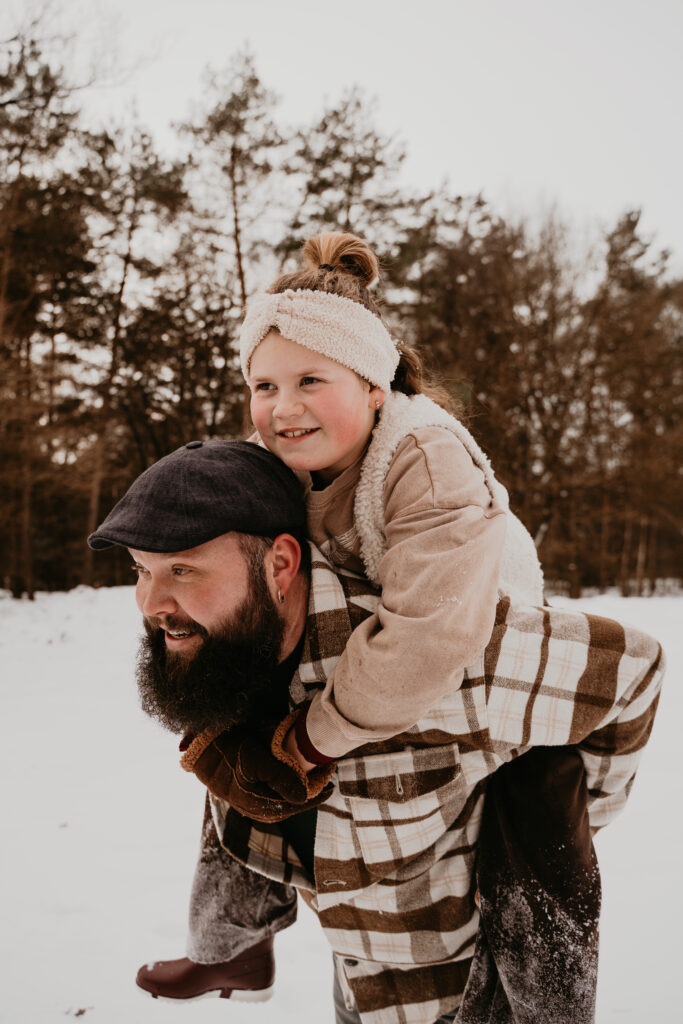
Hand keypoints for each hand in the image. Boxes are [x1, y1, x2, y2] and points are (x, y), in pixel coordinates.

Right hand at [179, 712, 335, 821]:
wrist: (204, 751)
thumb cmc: (231, 753)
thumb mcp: (256, 761)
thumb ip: (280, 778)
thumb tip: (304, 797)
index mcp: (262, 806)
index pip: (298, 804)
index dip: (317, 792)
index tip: (332, 780)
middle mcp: (259, 810)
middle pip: (294, 803)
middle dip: (312, 790)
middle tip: (327, 773)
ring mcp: (255, 805)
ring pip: (286, 800)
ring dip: (302, 788)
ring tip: (316, 774)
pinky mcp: (252, 796)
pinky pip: (277, 795)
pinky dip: (289, 786)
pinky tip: (296, 777)